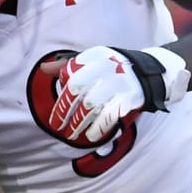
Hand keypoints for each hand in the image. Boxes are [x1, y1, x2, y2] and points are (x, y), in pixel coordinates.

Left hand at [47, 45, 189, 142]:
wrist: (148, 74)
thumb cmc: (112, 69)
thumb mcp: (92, 62)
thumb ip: (67, 66)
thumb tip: (43, 69)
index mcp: (96, 56)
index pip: (72, 77)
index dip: (63, 98)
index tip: (57, 114)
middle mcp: (107, 66)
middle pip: (78, 91)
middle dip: (65, 112)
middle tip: (58, 127)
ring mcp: (119, 82)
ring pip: (91, 106)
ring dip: (79, 123)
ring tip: (71, 135)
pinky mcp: (129, 97)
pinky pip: (108, 115)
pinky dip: (98, 128)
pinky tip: (91, 136)